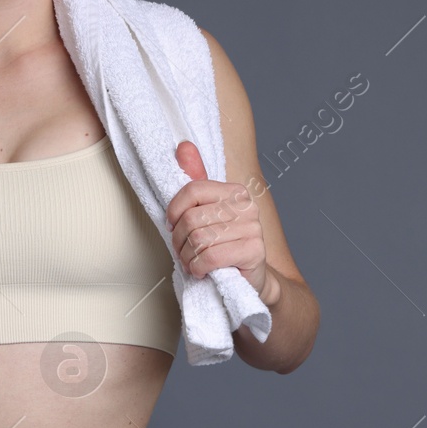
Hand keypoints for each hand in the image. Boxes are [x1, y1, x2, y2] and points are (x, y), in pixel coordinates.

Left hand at [165, 140, 279, 305]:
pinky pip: (211, 257)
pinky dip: (198, 268)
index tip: (172, 225)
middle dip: (179, 241)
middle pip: (192, 219)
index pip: (193, 190)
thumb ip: (196, 182)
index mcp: (235, 192)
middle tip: (183, 251)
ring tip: (192, 262)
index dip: (174, 210)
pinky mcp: (254, 251)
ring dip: (188, 257)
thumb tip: (184, 147)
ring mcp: (253, 228)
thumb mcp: (206, 214)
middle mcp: (247, 206)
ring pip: (199, 240)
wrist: (249, 280)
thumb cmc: (224, 247)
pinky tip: (201, 270)